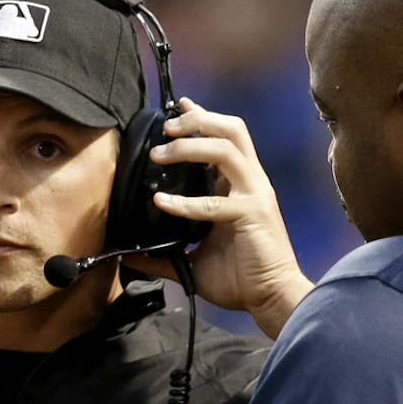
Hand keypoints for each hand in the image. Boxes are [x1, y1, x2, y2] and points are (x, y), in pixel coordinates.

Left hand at [127, 97, 314, 338]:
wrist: (271, 298)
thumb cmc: (241, 277)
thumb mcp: (195, 260)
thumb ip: (166, 252)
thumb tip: (131, 256)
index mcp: (240, 184)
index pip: (224, 137)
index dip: (202, 117)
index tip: (177, 105)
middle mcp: (250, 181)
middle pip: (231, 130)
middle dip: (197, 121)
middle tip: (165, 128)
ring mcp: (254, 194)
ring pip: (225, 150)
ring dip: (189, 146)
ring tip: (160, 153)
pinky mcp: (252, 213)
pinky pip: (214, 202)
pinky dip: (184, 201)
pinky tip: (161, 201)